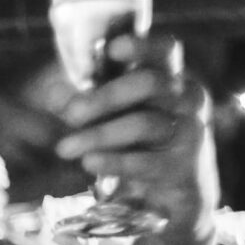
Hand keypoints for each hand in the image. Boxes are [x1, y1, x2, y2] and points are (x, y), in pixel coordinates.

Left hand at [54, 33, 219, 244]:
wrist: (175, 200)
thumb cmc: (139, 145)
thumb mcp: (112, 119)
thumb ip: (84, 104)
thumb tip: (54, 93)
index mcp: (171, 77)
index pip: (165, 49)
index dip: (142, 45)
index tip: (112, 49)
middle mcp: (187, 98)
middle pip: (149, 83)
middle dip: (104, 97)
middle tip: (70, 114)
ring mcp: (190, 131)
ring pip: (144, 123)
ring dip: (99, 134)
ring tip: (64, 148)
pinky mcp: (184, 167)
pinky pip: (145, 160)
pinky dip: (113, 160)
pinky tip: (89, 162)